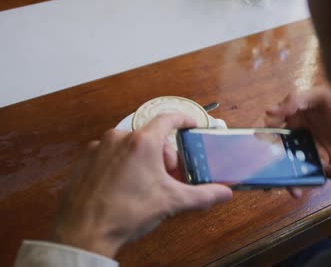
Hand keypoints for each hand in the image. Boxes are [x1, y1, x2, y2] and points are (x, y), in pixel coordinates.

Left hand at [52, 114, 232, 257]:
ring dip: (144, 160)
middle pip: (151, 137)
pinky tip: (126, 188)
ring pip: (130, 146)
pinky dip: (123, 165)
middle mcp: (119, 138)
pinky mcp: (85, 161)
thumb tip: (224, 193)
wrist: (85, 233)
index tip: (191, 125)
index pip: (169, 119)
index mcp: (142, 142)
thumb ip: (202, 195)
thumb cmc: (127, 213)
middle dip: (165, 155)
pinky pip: (111, 155)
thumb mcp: (172, 202)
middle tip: (171, 176)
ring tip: (148, 185)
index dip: (184, 120)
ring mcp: (98, 149)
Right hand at [265, 87, 330, 194]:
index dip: (258, 137)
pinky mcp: (326, 162)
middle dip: (271, 168)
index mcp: (293, 116)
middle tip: (267, 180)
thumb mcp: (321, 95)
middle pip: (278, 153)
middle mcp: (299, 134)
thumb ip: (296, 99)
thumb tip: (269, 111)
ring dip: (294, 181)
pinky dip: (330, 175)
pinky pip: (322, 173)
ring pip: (296, 168)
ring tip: (294, 189)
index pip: (269, 126)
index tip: (252, 149)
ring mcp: (312, 149)